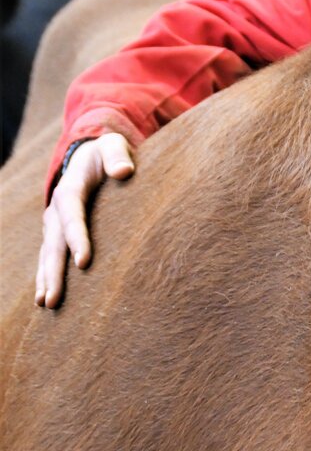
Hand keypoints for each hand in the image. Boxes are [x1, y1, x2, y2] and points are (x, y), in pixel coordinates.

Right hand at [35, 134, 134, 308]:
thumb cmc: (107, 152)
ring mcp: (54, 222)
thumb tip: (124, 171)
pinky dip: (46, 276)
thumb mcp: (113, 146)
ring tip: (46, 304)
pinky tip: (45, 297)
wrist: (88, 153)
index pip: (73, 216)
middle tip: (53, 300)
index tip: (84, 263)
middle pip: (54, 244)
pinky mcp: (58, 231)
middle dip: (54, 272)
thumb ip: (118, 156)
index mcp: (71, 189)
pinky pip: (50, 256)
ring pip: (48, 254)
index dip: (77, 239)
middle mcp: (57, 209)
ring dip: (46, 279)